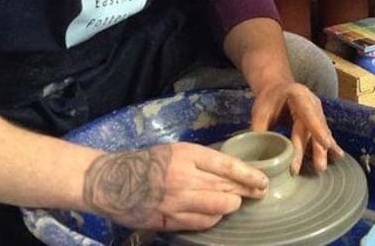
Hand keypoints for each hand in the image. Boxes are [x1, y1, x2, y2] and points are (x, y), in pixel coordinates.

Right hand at [82, 142, 267, 230]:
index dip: (249, 175)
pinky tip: (216, 214)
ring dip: (230, 205)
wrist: (111, 181)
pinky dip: (213, 219)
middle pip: (226, 188)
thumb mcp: (176, 151)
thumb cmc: (148, 161)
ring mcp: (176, 202)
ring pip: (218, 208)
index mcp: (186, 155)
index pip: (227, 166)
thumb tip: (231, 171)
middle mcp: (183, 178)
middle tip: (258, 192)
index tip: (263, 180)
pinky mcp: (169, 220)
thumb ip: (201, 160)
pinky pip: (201, 223)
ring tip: (235, 202)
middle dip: (246, 192)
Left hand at [250, 81, 343, 173]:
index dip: (317, 128)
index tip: (325, 143)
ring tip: (323, 166)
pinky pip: (323, 134)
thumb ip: (260, 129)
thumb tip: (256, 153)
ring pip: (321, 132)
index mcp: (298, 95)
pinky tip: (337, 156)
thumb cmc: (269, 99)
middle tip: (319, 166)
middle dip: (318, 148)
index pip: (309, 113)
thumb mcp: (260, 110)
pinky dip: (328, 146)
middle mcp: (312, 102)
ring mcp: (317, 111)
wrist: (277, 87)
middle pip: (316, 127)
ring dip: (322, 151)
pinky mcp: (318, 120)